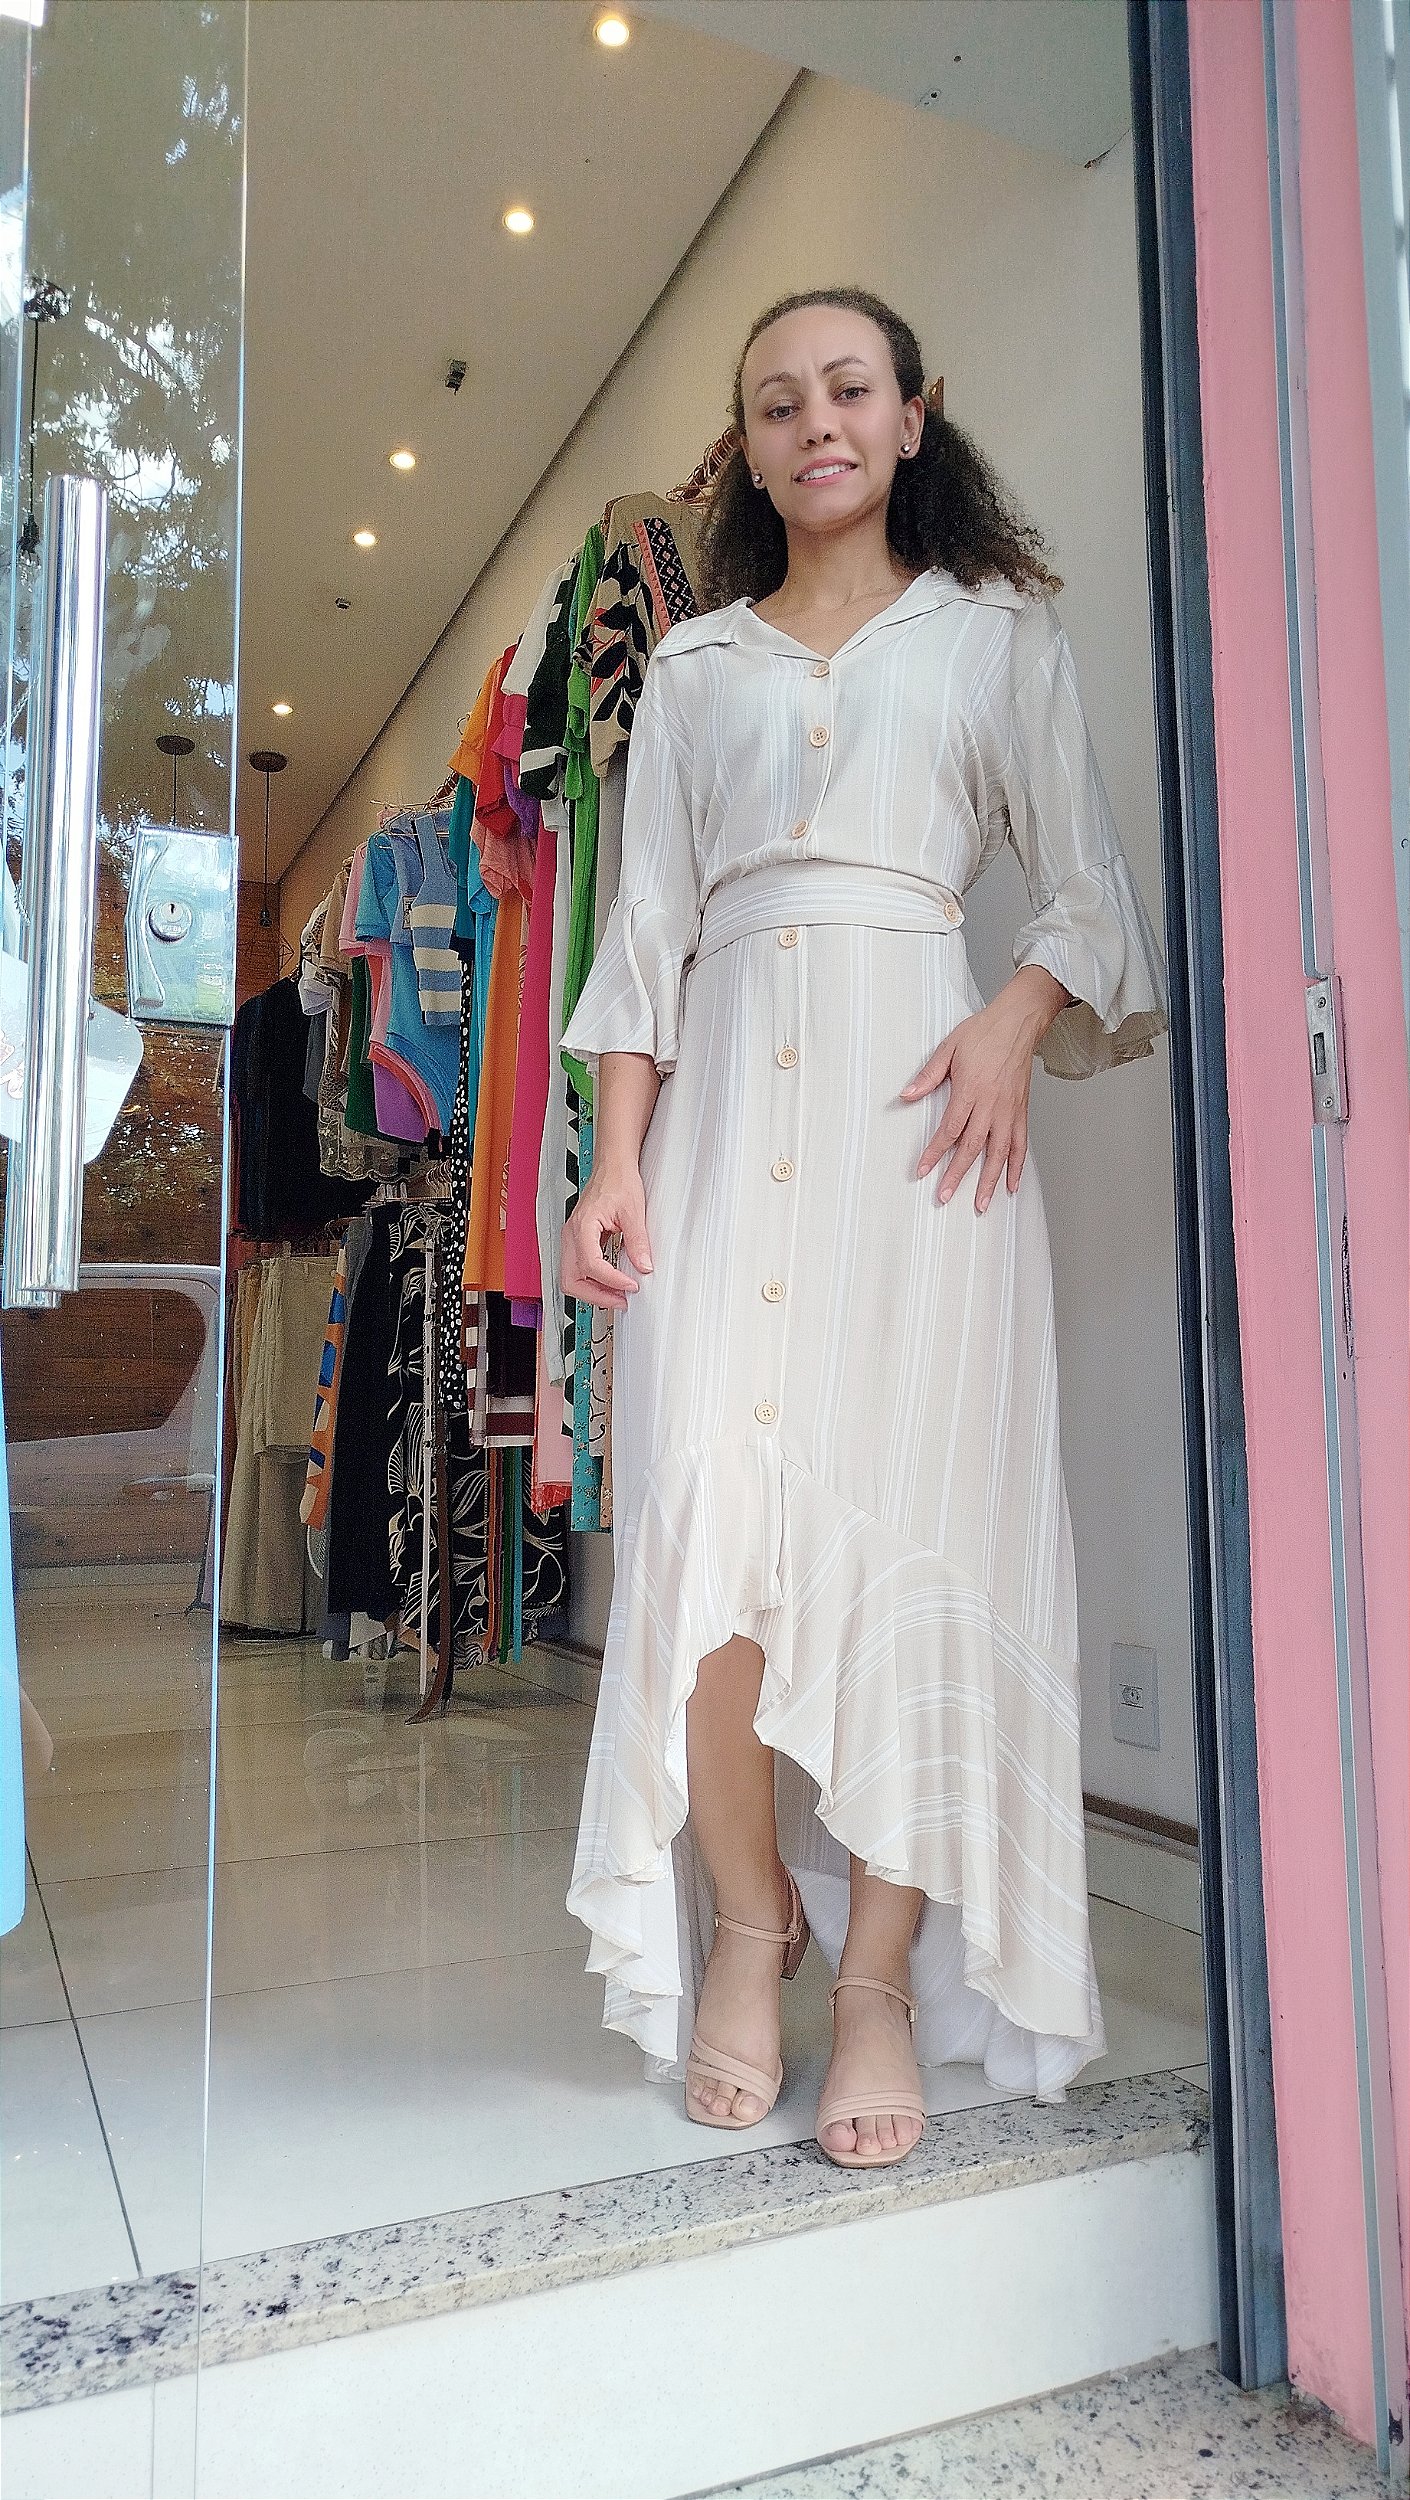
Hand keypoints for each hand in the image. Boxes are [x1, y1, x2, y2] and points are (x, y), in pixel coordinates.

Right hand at [561, 1161, 653, 1309]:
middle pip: (570, 1280)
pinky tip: (610, 1283)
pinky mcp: (577, 1241)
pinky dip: (592, 1281)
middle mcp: (571, 1235)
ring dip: (592, 1292)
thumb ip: (638, 1242)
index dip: (611, 1281)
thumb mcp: (633, 1212)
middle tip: (620, 1301)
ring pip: (571, 1278)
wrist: (612, 1167)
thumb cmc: (618, 1180)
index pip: (591, 1265)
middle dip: (595, 1296)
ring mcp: (572, 1239)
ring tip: (617, 1296)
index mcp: (582, 1226)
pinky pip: (577, 1269)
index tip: (631, 1286)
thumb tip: (644, 1266)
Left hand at [899, 978, 1055, 1212]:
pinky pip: (1021, 1145)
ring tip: (981, 1205)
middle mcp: (991, 1105)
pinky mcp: (1022, 1111)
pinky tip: (1010, 1185)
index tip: (922, 1171)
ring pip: (999, 1153)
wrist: (1019, 1021)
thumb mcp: (949, 1048)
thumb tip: (906, 1095)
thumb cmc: (984, 1032)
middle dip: (957, 1175)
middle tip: (945, 1197)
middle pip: (972, 1148)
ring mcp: (1009, 1110)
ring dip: (989, 1181)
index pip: (950, 1130)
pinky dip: (1017, 1167)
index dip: (935, 1153)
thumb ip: (929, 1076)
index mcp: (970, 1090)